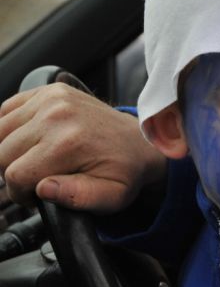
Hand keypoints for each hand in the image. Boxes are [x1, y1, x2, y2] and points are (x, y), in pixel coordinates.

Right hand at [0, 83, 166, 212]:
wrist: (139, 141)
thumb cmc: (124, 170)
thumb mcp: (112, 195)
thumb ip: (78, 197)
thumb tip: (43, 188)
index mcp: (69, 142)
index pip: (15, 176)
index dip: (23, 193)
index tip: (39, 193)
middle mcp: (57, 115)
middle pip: (2, 154)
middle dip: (15, 172)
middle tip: (40, 176)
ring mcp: (51, 98)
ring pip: (0, 133)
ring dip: (11, 150)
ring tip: (36, 158)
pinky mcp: (48, 90)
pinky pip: (6, 111)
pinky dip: (11, 129)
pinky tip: (33, 139)